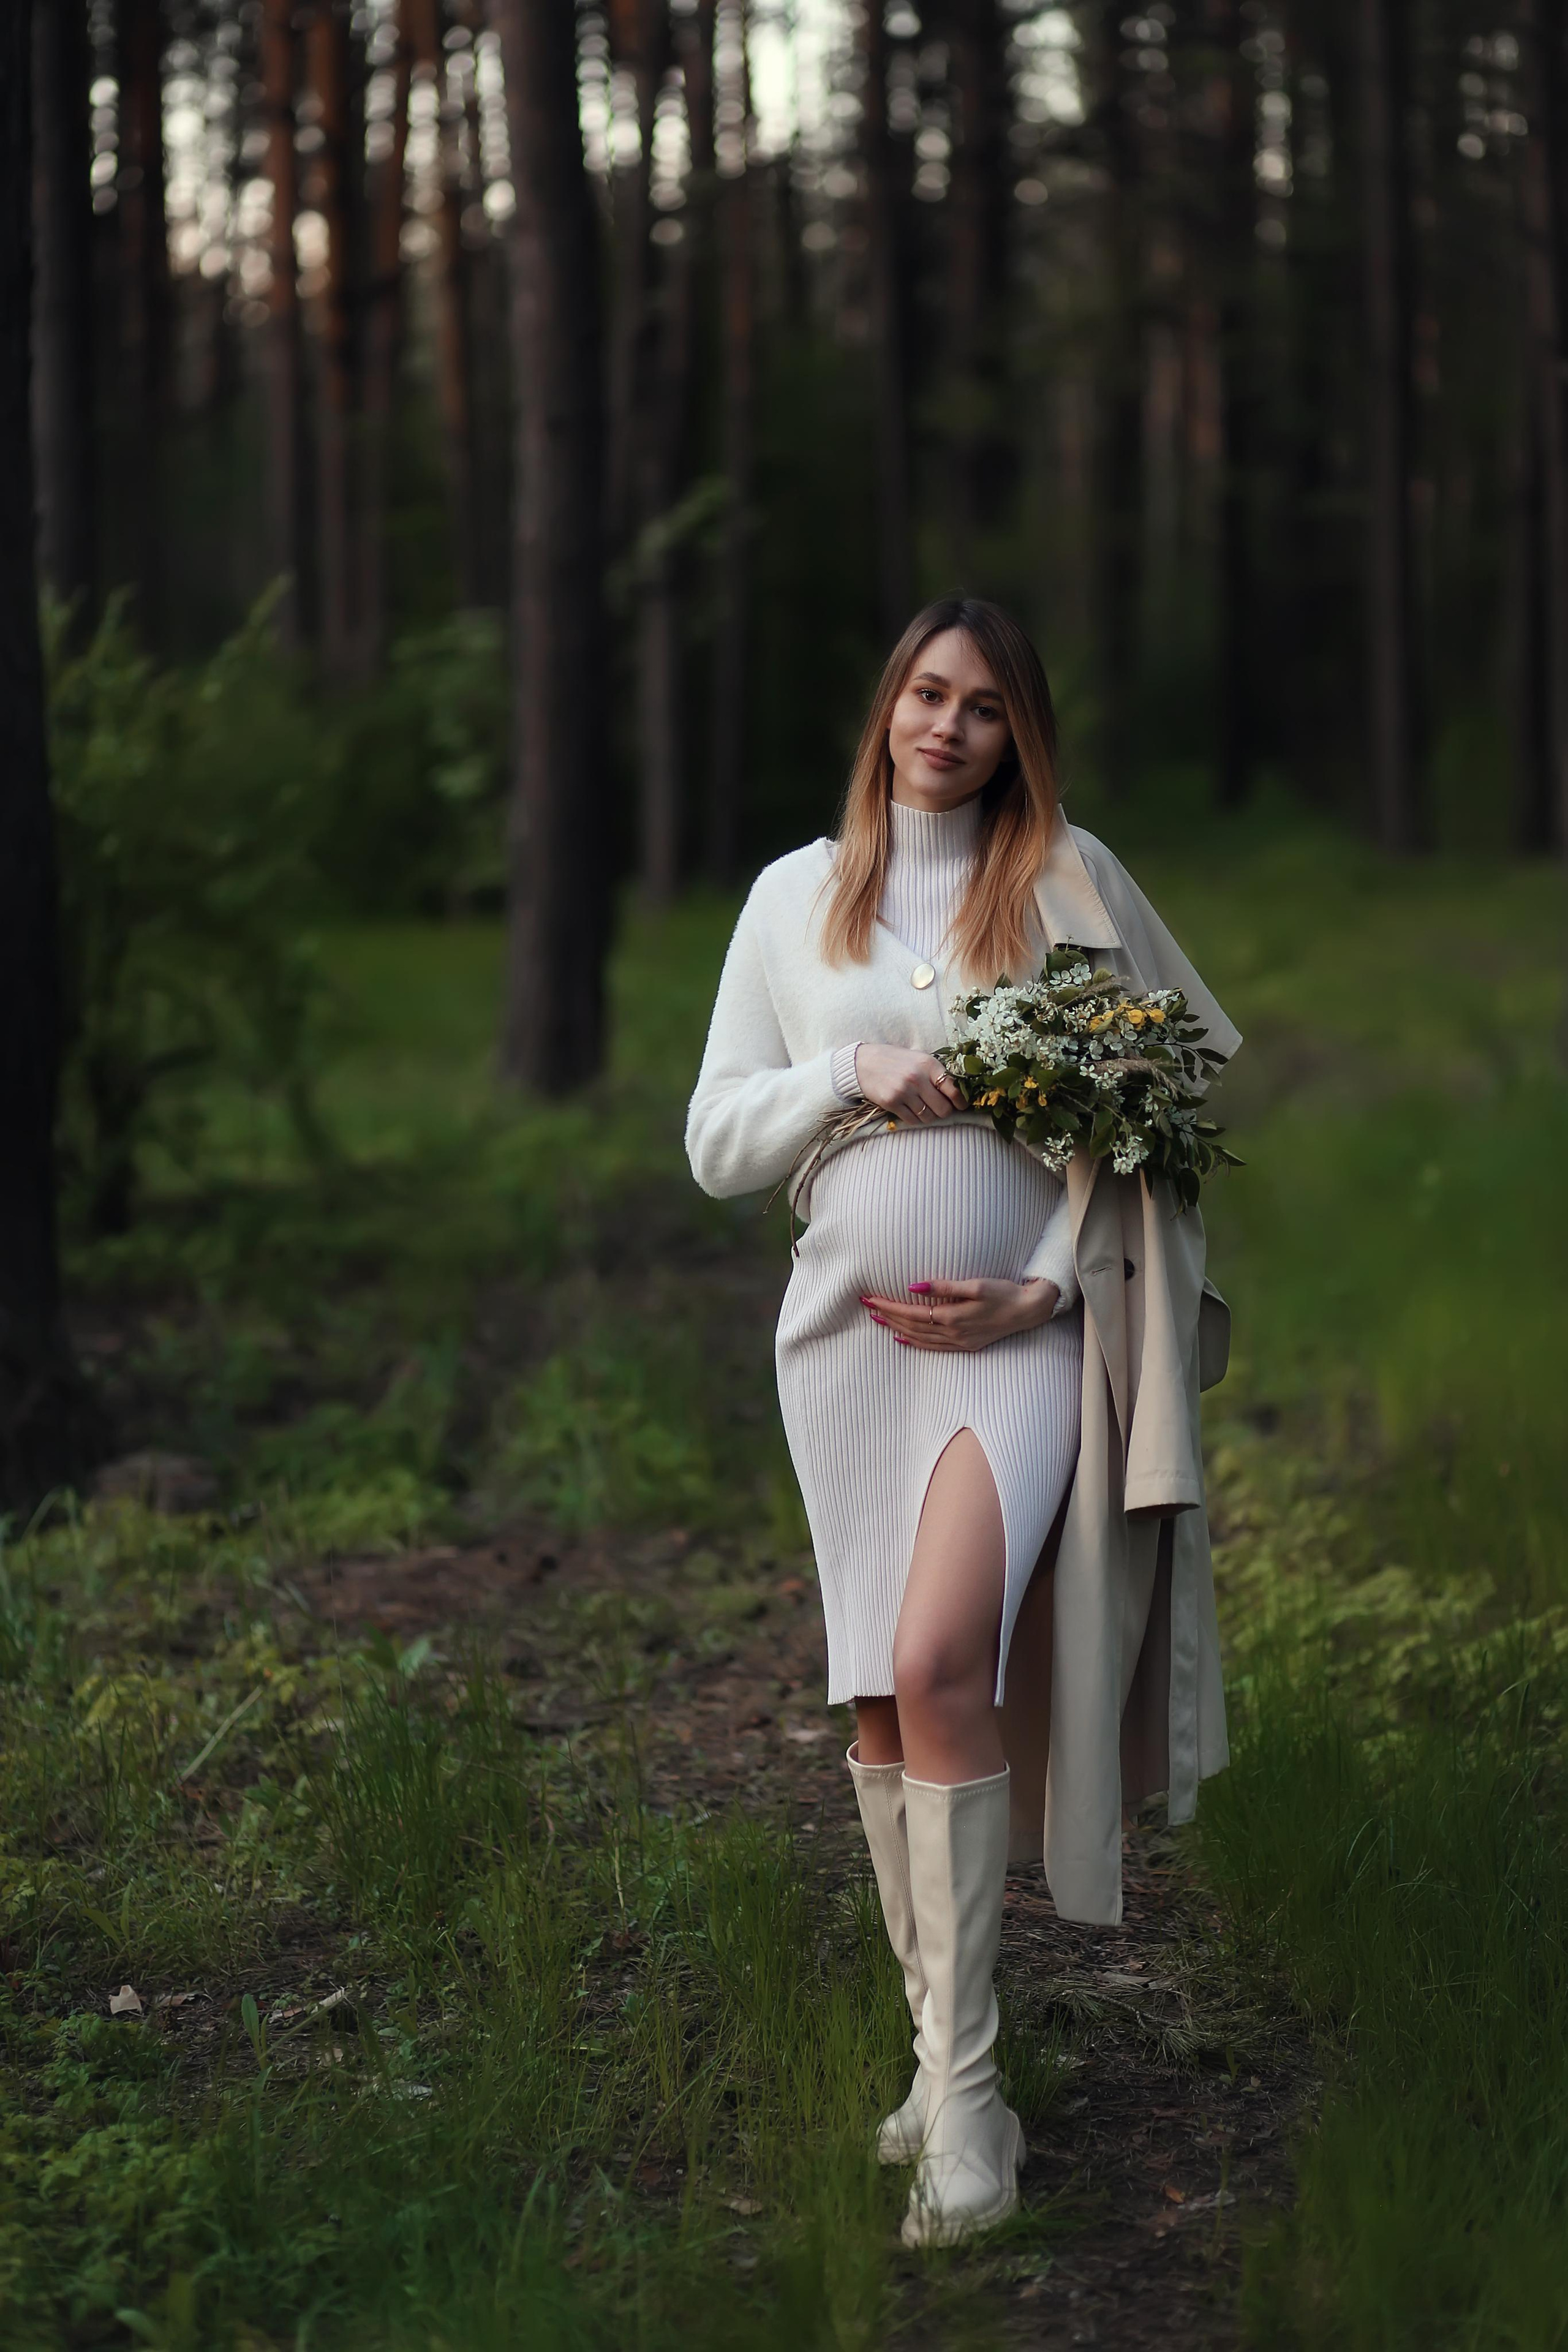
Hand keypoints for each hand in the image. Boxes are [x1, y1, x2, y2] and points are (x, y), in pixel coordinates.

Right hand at [853, 1042, 966, 1124]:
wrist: (864, 1063)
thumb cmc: (896, 1061)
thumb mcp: (919, 1059)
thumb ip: (937, 1073)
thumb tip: (958, 1094)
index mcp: (929, 1064)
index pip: (954, 1089)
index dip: (961, 1102)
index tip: (961, 1106)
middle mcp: (917, 1078)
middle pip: (943, 1109)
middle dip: (944, 1112)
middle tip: (940, 1109)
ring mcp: (904, 1091)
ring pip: (928, 1117)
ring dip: (929, 1116)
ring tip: (923, 1108)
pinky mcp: (891, 1102)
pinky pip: (912, 1120)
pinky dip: (915, 1119)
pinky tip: (911, 1110)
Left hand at [860, 1277, 1059, 1351]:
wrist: (1028, 1311)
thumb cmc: (1003, 1292)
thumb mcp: (975, 1284)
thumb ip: (943, 1286)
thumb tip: (913, 1286)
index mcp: (952, 1317)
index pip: (911, 1313)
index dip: (889, 1307)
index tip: (871, 1299)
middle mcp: (953, 1333)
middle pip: (911, 1327)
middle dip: (887, 1317)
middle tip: (866, 1306)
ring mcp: (959, 1342)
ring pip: (919, 1338)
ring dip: (896, 1329)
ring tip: (877, 1321)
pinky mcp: (965, 1344)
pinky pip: (932, 1347)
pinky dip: (914, 1342)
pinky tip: (902, 1338)